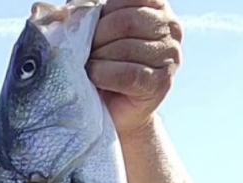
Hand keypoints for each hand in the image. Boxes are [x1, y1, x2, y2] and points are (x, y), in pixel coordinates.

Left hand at [87, 0, 182, 137]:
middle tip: (84, 53)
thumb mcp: (99, 34)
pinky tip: (94, 77)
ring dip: (98, 58)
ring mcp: (169, 56)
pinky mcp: (160, 83)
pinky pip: (128, 75)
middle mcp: (170, 28)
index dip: (104, 12)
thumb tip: (72, 3)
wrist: (115, 111)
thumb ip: (92, 13)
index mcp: (157, 8)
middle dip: (97, 37)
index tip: (92, 29)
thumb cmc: (104, 68)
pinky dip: (104, 74)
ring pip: (126, 47)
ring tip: (89, 67)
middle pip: (126, 21)